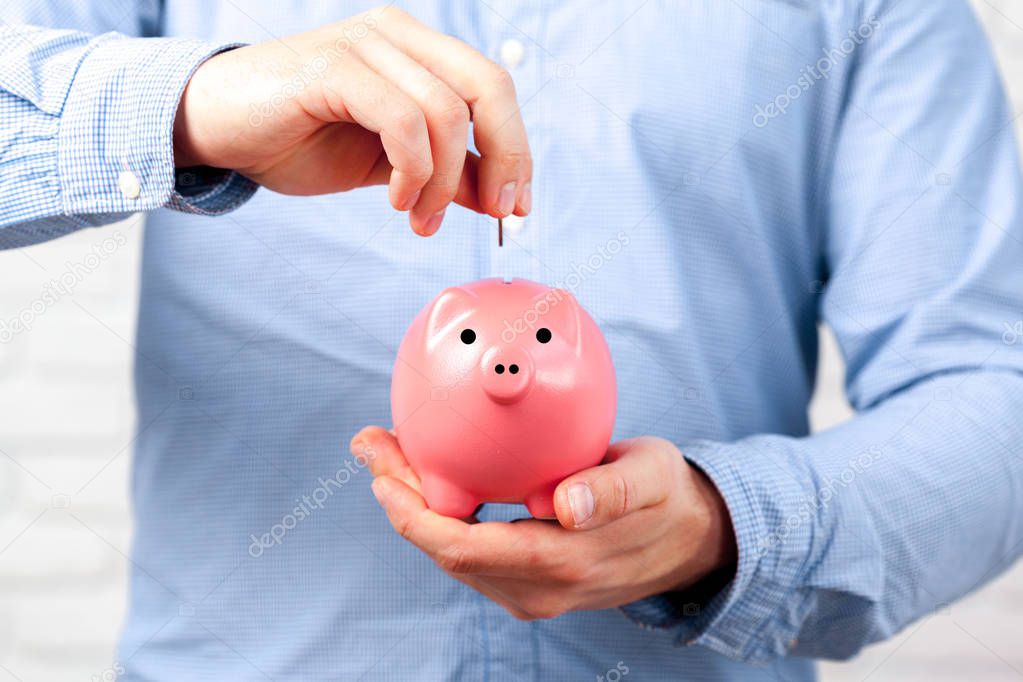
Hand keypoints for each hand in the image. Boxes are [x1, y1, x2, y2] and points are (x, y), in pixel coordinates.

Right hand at [173, 6, 531, 234]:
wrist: (218, 129)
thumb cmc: (299, 140)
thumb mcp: (390, 167)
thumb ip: (445, 174)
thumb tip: (498, 198)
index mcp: (417, 50)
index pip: (493, 89)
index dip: (516, 149)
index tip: (515, 206)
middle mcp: (398, 35)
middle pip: (488, 87)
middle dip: (505, 158)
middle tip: (494, 212)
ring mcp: (365, 44)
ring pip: (446, 112)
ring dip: (443, 182)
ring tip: (419, 217)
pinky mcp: (333, 66)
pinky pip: (402, 120)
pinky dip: (412, 171)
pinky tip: (395, 199)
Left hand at [350, 427, 736, 619]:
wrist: (690, 539)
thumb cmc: (666, 496)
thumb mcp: (651, 479)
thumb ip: (612, 492)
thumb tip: (565, 505)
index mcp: (559, 563)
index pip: (462, 548)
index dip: (412, 515)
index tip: (381, 471)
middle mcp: (536, 588)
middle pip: (445, 549)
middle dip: (400, 498)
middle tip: (371, 444)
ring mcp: (531, 590)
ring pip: (453, 552)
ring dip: (415, 505)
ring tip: (389, 452)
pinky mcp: (530, 581)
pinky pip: (472, 550)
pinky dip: (442, 514)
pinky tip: (433, 475)